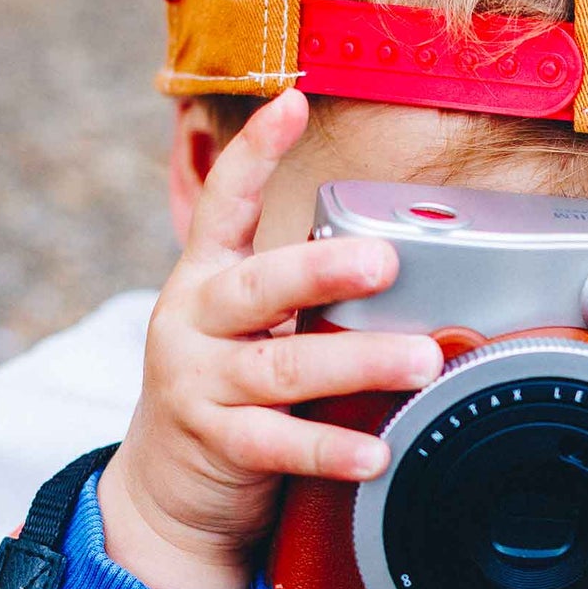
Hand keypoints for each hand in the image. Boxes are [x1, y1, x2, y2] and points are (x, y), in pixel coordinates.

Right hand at [97, 90, 442, 588]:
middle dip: (323, 269)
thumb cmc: (232, 388)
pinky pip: (278, 444)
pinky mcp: (215, 444)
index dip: (256, 150)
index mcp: (208, 277)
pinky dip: (330, 448)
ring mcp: (200, 383)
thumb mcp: (251, 326)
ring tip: (421, 360)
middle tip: (386, 261)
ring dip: (358, 362)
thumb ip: (304, 295)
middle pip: (261, 286)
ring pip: (281, 367)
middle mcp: (195, 320)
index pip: (225, 201)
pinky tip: (376, 452)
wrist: (166, 487)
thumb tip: (412, 269)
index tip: (292, 101)